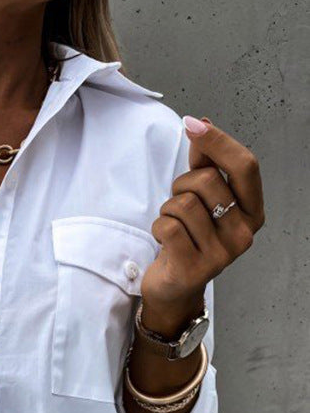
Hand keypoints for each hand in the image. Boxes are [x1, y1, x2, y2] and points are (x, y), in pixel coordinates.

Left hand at [141, 114, 264, 335]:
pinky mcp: (195, 268)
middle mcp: (244, 233)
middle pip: (208, 181)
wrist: (175, 288)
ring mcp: (222, 254)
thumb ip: (204, 164)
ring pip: (184, 204)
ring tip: (172, 225)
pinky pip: (168, 227)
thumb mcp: (201, 199)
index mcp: (253, 211)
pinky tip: (164, 241)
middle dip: (183, 184)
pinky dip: (158, 227)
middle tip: (178, 204)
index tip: (194, 124)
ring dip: (168, 208)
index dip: (219, 141)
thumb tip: (202, 125)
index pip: (245, 166)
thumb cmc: (189, 239)